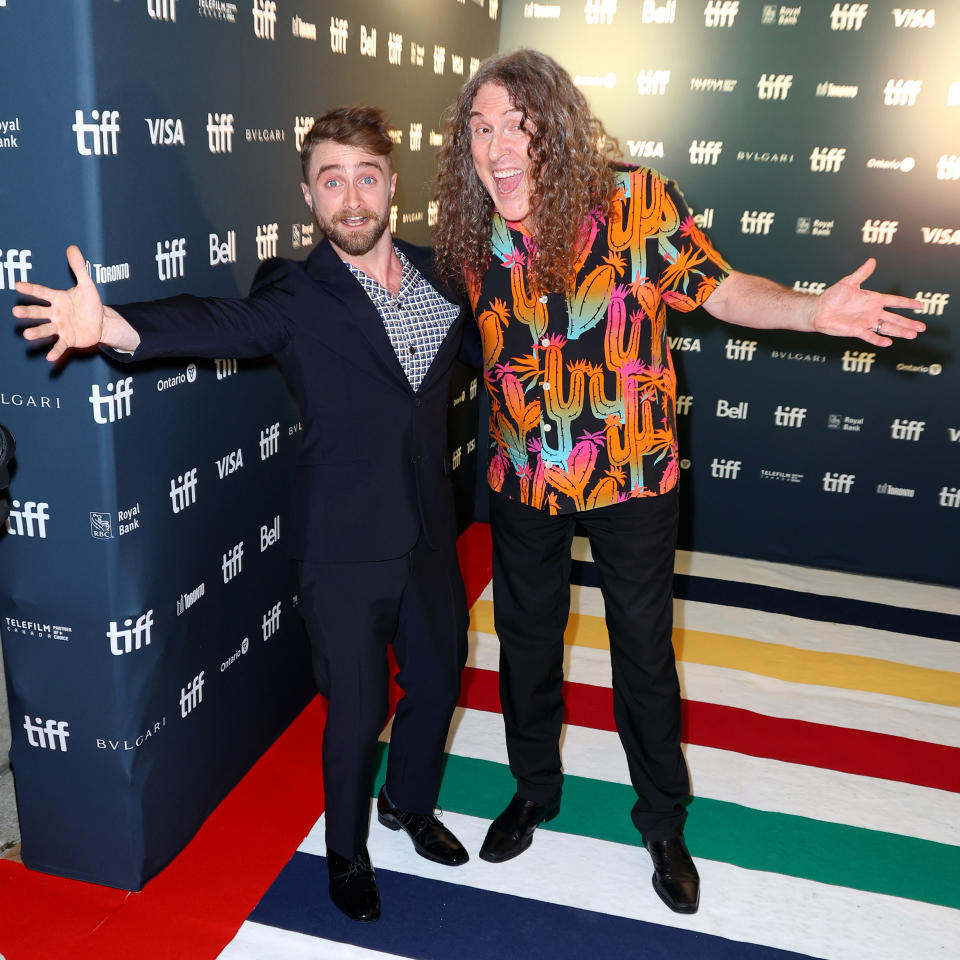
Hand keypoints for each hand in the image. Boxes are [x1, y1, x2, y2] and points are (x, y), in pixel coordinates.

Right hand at [13, 245, 104, 361]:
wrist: (101, 322)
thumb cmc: (90, 303)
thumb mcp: (87, 285)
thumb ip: (79, 268)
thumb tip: (72, 247)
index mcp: (58, 299)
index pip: (42, 292)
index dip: (31, 288)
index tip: (18, 285)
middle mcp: (55, 313)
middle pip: (39, 312)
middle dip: (28, 312)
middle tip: (15, 311)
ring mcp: (60, 327)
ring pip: (46, 329)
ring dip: (36, 332)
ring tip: (26, 335)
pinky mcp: (68, 339)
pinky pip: (60, 345)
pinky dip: (55, 351)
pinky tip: (48, 358)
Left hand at [812, 258, 924, 345]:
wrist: (819, 310)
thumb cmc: (833, 296)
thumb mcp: (849, 282)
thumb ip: (862, 273)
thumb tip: (872, 260)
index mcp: (873, 299)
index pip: (895, 301)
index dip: (907, 303)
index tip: (921, 305)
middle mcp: (872, 312)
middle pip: (895, 318)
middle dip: (908, 322)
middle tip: (922, 328)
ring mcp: (865, 322)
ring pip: (886, 328)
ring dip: (899, 331)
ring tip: (912, 335)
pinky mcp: (856, 330)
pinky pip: (870, 336)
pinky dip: (878, 339)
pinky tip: (888, 342)